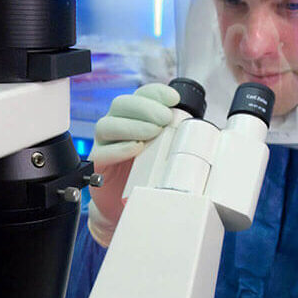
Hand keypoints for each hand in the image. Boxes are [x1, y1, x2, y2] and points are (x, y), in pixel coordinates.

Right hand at [88, 83, 179, 246]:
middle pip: (122, 104)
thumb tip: (200, 135)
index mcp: (131, 118)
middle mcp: (115, 126)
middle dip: (146, 107)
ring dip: (133, 125)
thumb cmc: (144, 176)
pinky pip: (102, 152)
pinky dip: (119, 149)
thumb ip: (174, 140)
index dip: (156, 93)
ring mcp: (103, 144)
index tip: (174, 98)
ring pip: (108, 125)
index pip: (140, 95)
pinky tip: (135, 149)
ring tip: (153, 133)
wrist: (123, 204)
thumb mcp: (163, 154)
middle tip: (164, 119)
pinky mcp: (97, 165)